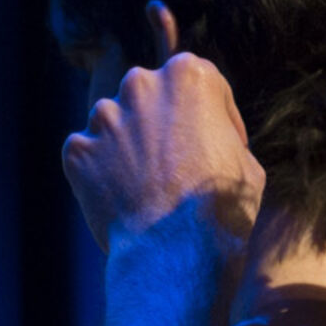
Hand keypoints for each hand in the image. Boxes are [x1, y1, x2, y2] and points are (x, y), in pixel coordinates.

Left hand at [61, 53, 265, 255]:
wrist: (177, 250)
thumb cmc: (222, 205)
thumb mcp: (246, 161)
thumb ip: (222, 137)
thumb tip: (211, 145)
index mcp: (189, 75)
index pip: (203, 86)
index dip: (215, 117)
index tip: (217, 144)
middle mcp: (141, 84)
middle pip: (154, 98)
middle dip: (165, 125)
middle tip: (179, 163)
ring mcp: (104, 117)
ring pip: (118, 123)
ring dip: (130, 146)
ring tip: (147, 185)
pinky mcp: (78, 150)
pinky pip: (91, 154)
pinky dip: (103, 172)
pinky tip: (124, 197)